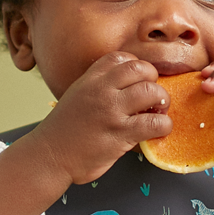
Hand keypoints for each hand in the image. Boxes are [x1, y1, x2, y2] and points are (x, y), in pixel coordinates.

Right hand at [36, 51, 171, 184]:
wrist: (49, 157)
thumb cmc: (63, 132)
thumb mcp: (76, 97)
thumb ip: (98, 87)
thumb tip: (127, 87)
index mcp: (90, 79)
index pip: (122, 58)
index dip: (136, 68)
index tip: (138, 82)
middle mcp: (101, 90)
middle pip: (142, 69)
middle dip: (153, 81)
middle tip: (152, 98)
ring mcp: (111, 111)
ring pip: (152, 92)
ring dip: (162, 101)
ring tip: (157, 113)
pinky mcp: (120, 134)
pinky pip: (155, 122)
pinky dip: (164, 126)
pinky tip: (158, 131)